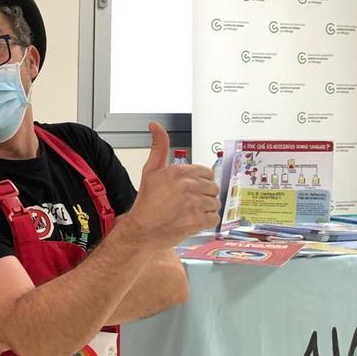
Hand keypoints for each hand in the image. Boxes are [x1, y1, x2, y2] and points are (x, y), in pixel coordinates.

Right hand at [123, 123, 219, 247]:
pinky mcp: (198, 219)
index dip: (200, 183)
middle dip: (204, 196)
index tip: (190, 191)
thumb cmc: (146, 203)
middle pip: (213, 188)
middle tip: (188, 204)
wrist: (141, 230)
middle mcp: (189, 185)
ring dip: (205, 209)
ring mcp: (195, 203)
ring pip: (215, 203)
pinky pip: (214, 218)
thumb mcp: (150, 171)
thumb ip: (158, 147)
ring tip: (190, 213)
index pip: (207, 173)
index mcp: (180, 171)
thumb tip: (155, 125)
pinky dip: (206, 222)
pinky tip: (193, 221)